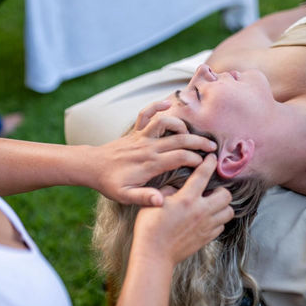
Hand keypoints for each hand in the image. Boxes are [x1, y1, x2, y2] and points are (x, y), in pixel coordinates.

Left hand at [88, 101, 216, 205]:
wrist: (92, 167)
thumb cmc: (110, 183)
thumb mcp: (125, 196)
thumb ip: (144, 198)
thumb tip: (161, 202)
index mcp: (150, 164)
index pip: (180, 158)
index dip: (196, 160)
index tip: (206, 164)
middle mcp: (148, 147)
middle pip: (179, 139)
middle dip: (198, 142)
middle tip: (213, 147)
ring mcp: (141, 137)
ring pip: (165, 123)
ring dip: (181, 125)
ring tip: (192, 133)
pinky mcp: (135, 132)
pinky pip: (145, 113)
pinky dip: (156, 106)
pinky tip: (168, 103)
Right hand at [132, 154, 233, 266]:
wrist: (154, 254)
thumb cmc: (150, 227)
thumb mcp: (154, 202)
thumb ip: (168, 191)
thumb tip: (177, 188)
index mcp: (187, 198)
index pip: (204, 174)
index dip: (209, 163)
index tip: (211, 158)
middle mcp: (201, 211)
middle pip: (226, 195)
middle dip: (220, 189)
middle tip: (210, 190)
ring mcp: (206, 226)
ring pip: (228, 211)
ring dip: (222, 206)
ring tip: (211, 205)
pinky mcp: (207, 238)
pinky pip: (221, 226)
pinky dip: (217, 220)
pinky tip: (207, 219)